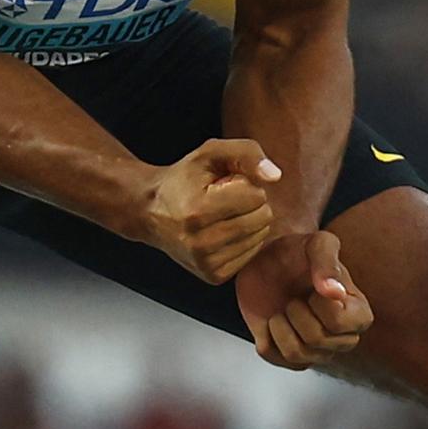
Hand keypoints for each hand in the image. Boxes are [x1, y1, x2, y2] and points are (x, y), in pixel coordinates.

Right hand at [137, 137, 281, 284]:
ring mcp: (206, 262)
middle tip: (224, 199)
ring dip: (248, 221)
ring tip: (222, 215)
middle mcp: (200, 241)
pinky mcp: (214, 275)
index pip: (256, 196)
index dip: (245, 183)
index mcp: (198, 210)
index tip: (224, 184)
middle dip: (250, 203)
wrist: (152, 212)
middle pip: (261, 218)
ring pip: (260, 237)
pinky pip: (252, 253)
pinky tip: (223, 231)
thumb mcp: (209, 153)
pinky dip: (243, 239)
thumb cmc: (183, 180)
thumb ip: (246, 153)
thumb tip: (275, 176)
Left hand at [234, 230, 372, 370]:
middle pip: (314, 340)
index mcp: (359, 315)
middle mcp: (343, 339)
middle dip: (295, 311)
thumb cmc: (299, 252)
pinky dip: (264, 333)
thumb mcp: (316, 244)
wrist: (268, 260)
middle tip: (295, 296)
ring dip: (280, 324)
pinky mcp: (289, 358)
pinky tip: (272, 319)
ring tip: (285, 308)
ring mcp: (316, 353)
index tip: (313, 286)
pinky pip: (272, 356)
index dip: (316, 302)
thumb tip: (334, 292)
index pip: (336, 322)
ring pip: (294, 354)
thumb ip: (327, 261)